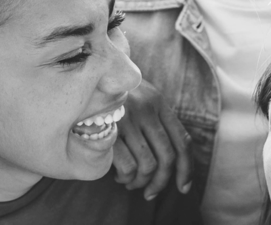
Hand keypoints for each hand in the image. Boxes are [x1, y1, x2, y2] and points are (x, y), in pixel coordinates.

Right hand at [113, 80, 191, 199]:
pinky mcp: (108, 130)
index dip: (187, 168)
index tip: (183, 187)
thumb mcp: (139, 97)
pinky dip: (126, 177)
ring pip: (148, 165)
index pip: (182, 141)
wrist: (83, 77)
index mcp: (158, 102)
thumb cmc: (112, 94)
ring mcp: (128, 119)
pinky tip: (118, 176)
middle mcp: (147, 109)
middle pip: (168, 157)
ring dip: (140, 182)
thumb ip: (157, 119)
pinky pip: (128, 166)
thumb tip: (174, 157)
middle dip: (161, 182)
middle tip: (150, 192)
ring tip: (130, 182)